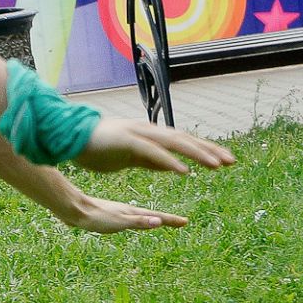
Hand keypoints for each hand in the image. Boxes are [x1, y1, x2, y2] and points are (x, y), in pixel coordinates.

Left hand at [67, 193, 189, 232]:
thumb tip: (159, 221)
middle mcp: (126, 211)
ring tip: (160, 222)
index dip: (171, 220)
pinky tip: (131, 221)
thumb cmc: (93, 217)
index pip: (156, 216)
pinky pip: (128, 218)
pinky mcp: (107, 216)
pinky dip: (136, 220)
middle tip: (180, 222)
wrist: (72, 209)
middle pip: (151, 215)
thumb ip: (137, 222)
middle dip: (166, 219)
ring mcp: (117, 212)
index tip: (186, 222)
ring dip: (152, 219)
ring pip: (139, 216)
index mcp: (131, 212)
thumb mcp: (118, 221)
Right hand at [72, 117, 234, 174]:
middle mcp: (148, 132)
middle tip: (232, 162)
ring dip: (197, 154)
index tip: (225, 161)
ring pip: (174, 143)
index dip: (205, 151)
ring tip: (216, 165)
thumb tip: (175, 167)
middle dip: (209, 150)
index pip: (183, 143)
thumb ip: (153, 161)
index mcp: (150, 137)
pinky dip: (169, 161)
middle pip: (185, 140)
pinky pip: (153, 152)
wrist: (70, 139)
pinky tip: (183, 171)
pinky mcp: (127, 141)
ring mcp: (139, 134)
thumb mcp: (131, 158)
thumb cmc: (97, 148)